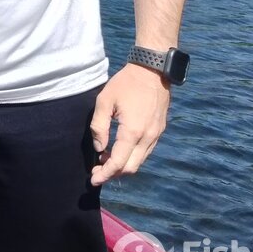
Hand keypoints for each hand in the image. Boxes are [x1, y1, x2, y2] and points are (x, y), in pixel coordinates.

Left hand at [88, 63, 170, 185]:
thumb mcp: (105, 100)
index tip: (93, 180)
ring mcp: (156, 135)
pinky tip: (119, 149)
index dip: (105, 174)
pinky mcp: (159, 131)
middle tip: (97, 171)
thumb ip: (99, 126)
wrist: (152, 71)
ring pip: (139, 162)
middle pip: (130, 168)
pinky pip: (145, 152)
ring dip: (123, 166)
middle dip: (113, 174)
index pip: (118, 163)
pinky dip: (132, 157)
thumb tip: (99, 148)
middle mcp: (147, 138)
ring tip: (105, 160)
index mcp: (133, 132)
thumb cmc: (126, 83)